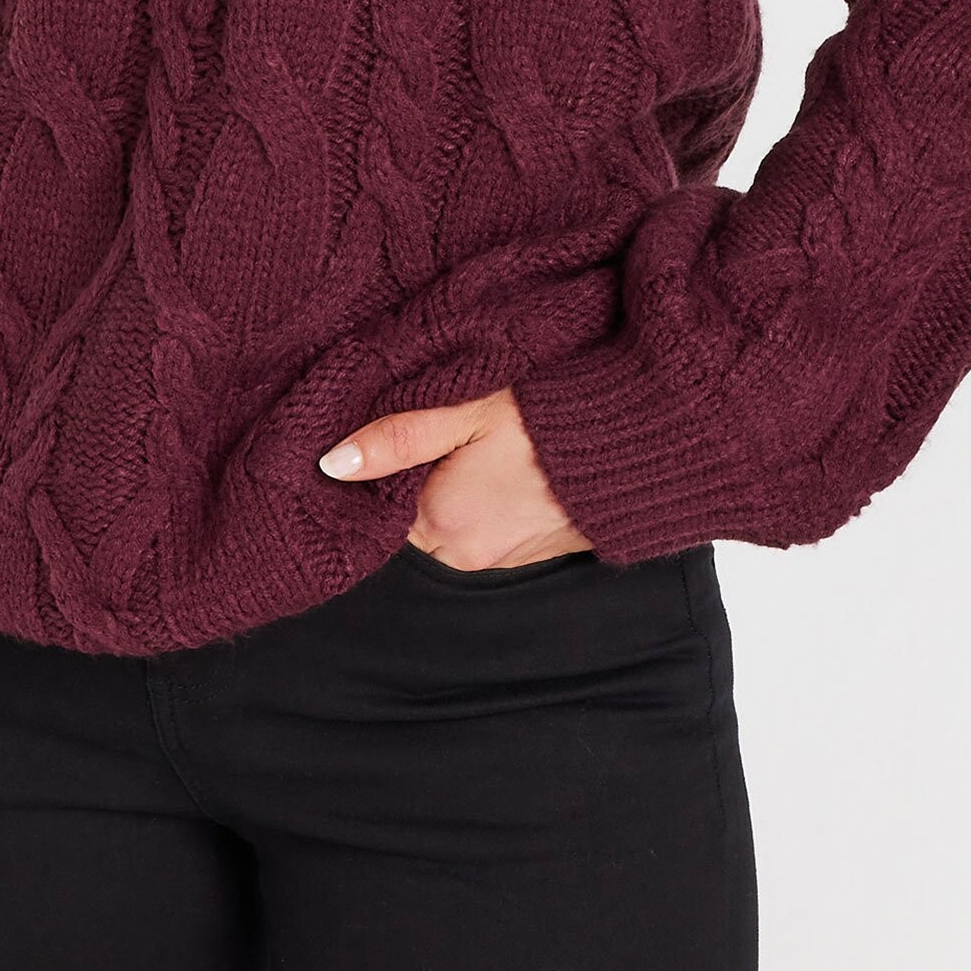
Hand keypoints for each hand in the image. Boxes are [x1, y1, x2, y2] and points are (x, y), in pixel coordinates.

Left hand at [318, 385, 595, 568]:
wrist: (638, 441)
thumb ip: (396, 437)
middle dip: (414, 485)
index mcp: (440, 519)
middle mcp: (466, 553)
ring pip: (450, 528)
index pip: (376, 507)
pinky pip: (488, 533)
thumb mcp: (465, 410)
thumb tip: (331, 463)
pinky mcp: (533, 555)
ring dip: (453, 493)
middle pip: (411, 521)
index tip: (390, 435)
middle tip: (439, 432)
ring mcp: (503, 559)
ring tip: (477, 444)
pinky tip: (506, 466)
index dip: (379, 471)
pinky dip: (488, 505)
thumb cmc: (551, 416)